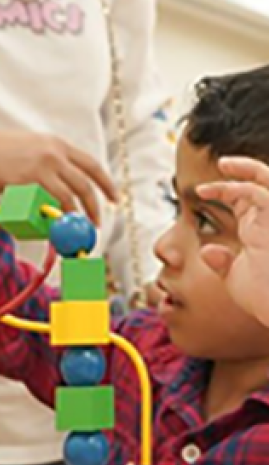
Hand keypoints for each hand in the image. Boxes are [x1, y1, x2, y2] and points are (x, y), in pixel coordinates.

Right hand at [0, 127, 117, 225]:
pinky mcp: (26, 183)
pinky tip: (49, 224)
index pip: (90, 164)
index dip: (105, 183)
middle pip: (84, 185)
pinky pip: (45, 205)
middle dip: (94, 207)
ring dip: (74, 216)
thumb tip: (61, 188)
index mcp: (55, 143)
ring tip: (72, 227)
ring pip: (68, 198)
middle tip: (96, 222)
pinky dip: (51, 217)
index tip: (114, 198)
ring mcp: (40, 168)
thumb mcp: (29, 147)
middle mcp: (52, 154)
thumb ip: (48, 163)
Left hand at [198, 157, 268, 327]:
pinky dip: (237, 187)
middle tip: (223, 163)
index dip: (228, 190)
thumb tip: (208, 251)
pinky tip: (211, 191)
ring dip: (248, 168)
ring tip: (224, 162)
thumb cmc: (265, 302)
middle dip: (248, 169)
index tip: (202, 192)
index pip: (252, 200)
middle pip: (266, 184)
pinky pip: (260, 193)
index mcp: (265, 232)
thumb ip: (222, 263)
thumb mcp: (237, 279)